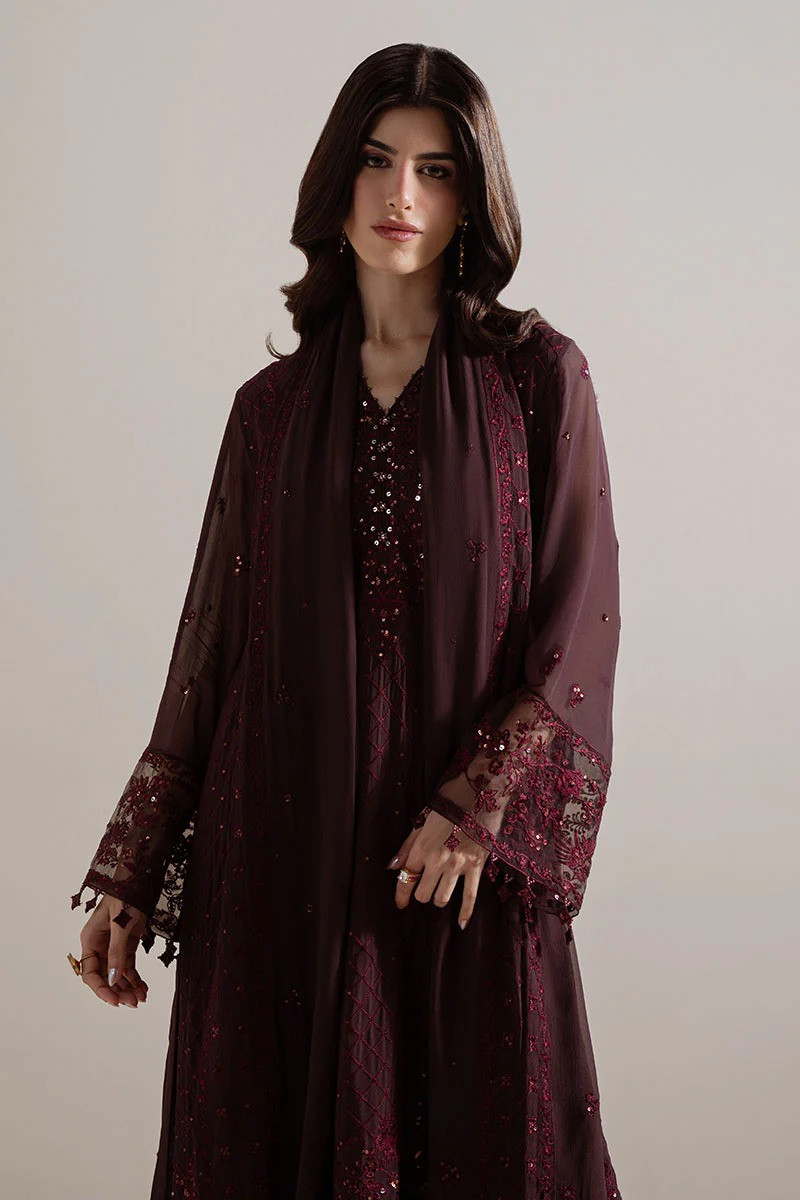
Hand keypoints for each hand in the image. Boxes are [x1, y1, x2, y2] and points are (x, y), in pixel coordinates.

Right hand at [78, 894, 149, 1006]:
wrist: (140, 879)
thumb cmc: (126, 895)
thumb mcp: (121, 924)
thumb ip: (116, 952)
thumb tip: (112, 980)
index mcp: (90, 940)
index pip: (90, 973)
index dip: (101, 989)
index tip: (115, 1001)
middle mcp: (99, 945)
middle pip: (105, 976)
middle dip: (118, 991)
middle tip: (134, 1002)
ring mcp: (114, 945)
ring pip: (118, 974)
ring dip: (128, 987)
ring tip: (142, 998)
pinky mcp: (127, 943)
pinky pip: (128, 966)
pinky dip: (136, 978)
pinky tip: (144, 989)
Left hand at [387, 809, 489, 928]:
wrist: (481, 791)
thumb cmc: (450, 802)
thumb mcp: (422, 820)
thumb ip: (407, 846)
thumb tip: (393, 867)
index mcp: (422, 847)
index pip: (406, 878)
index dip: (401, 894)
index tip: (400, 903)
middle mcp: (438, 860)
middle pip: (423, 894)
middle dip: (421, 892)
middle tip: (425, 885)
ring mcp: (458, 866)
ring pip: (442, 898)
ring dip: (438, 897)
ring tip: (440, 890)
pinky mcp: (476, 867)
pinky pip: (470, 897)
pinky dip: (466, 912)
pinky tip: (461, 923)